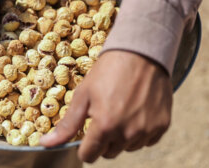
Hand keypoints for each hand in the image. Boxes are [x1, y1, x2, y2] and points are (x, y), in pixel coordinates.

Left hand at [40, 50, 172, 161]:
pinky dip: (139, 131)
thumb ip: (67, 124)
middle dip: (103, 140)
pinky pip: (147, 140)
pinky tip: (135, 111)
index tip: (86, 135)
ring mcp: (147, 130)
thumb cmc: (107, 72)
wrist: (140, 53)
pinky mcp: (162, 125)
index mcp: (105, 126)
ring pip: (128, 147)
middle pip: (109, 153)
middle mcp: (128, 133)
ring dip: (121, 136)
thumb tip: (46, 144)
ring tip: (120, 110)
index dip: (84, 147)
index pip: (89, 156)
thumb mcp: (83, 95)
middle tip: (103, 115)